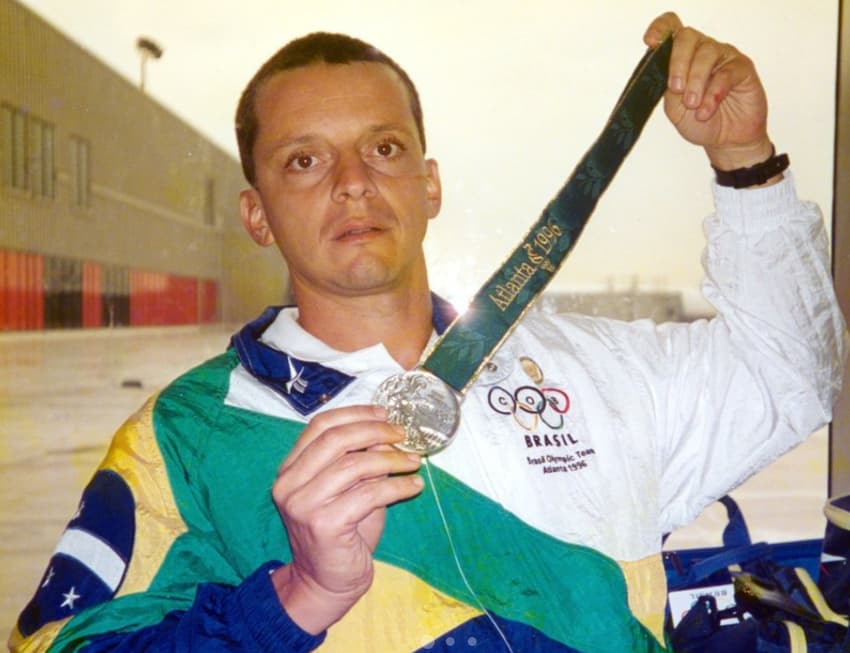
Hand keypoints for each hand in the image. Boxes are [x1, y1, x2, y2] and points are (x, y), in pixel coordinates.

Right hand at [269, 405, 422, 633]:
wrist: (326, 582)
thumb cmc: (342, 533)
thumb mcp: (349, 488)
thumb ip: (360, 460)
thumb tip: (387, 432)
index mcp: (290, 469)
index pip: (320, 425)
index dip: (355, 414)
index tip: (385, 414)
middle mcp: (289, 484)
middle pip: (335, 439)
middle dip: (375, 431)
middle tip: (402, 435)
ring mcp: (303, 504)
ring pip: (355, 465)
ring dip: (391, 459)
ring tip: (414, 462)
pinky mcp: (324, 524)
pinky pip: (369, 494)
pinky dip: (397, 486)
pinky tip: (414, 486)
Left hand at [644, 12, 773, 170]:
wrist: (726, 140)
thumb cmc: (700, 122)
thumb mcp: (675, 109)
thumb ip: (669, 89)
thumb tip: (667, 75)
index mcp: (681, 58)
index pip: (670, 29)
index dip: (660, 29)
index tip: (650, 42)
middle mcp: (702, 51)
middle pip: (687, 38)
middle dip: (678, 63)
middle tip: (677, 89)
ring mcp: (723, 57)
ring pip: (706, 53)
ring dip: (696, 81)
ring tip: (692, 105)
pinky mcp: (742, 68)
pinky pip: (726, 73)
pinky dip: (713, 94)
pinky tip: (706, 111)